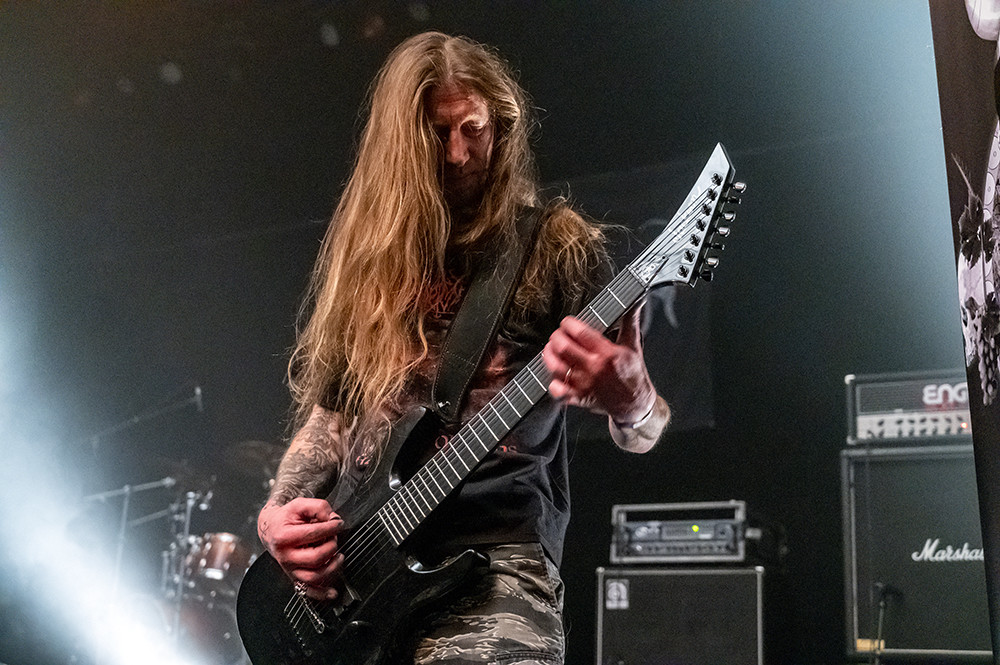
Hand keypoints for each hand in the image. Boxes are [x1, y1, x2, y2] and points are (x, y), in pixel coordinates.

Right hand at [258, 497, 344, 600]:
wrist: (271, 530)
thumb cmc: (286, 518)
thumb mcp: (299, 505)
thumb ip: (318, 507)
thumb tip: (333, 519)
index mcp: (283, 537)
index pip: (312, 534)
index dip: (331, 528)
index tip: (338, 523)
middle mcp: (285, 556)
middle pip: (315, 557)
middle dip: (331, 546)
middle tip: (334, 538)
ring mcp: (289, 569)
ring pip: (314, 577)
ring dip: (332, 567)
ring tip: (339, 556)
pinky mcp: (294, 577)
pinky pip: (308, 591)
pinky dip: (322, 593)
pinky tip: (333, 592)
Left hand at [542, 302, 655, 422]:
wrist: (635, 403)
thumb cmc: (633, 373)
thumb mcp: (633, 345)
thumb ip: (630, 322)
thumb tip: (636, 301)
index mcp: (607, 353)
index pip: (580, 333)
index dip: (568, 324)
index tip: (567, 323)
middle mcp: (594, 368)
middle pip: (563, 347)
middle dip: (556, 337)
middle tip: (557, 335)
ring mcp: (585, 385)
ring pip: (556, 367)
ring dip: (549, 355)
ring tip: (550, 349)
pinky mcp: (579, 398)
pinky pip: (558, 391)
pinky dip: (552, 382)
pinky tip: (554, 374)